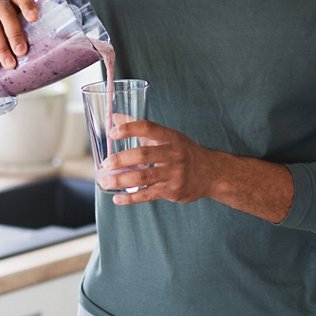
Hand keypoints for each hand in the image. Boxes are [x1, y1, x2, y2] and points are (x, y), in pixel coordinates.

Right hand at [0, 0, 38, 71]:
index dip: (28, 6)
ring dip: (2, 48)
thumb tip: (44, 57)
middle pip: (7, 16)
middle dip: (15, 35)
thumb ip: (25, 33)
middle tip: (22, 52)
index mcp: (13, 0)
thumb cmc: (0, 27)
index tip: (34, 18)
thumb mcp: (12, 25)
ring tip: (10, 64)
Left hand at [100, 120, 221, 205]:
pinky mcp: (172, 191)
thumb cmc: (183, 151)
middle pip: (144, 155)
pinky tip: (117, 198)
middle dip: (121, 160)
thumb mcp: (167, 136)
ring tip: (104, 181)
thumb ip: (139, 127)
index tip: (112, 133)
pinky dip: (130, 198)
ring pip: (143, 177)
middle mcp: (173, 154)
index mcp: (170, 137)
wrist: (210, 173)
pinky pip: (148, 195)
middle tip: (104, 164)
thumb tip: (114, 118)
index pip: (148, 128)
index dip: (129, 129)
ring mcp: (174, 173)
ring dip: (121, 180)